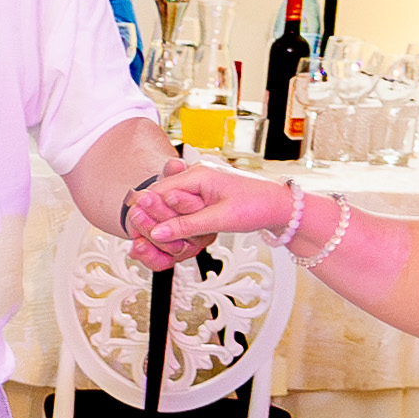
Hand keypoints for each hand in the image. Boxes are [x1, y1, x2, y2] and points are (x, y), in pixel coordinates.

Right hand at [121, 165, 297, 268]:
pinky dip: (179, 223)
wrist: (282, 206)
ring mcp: (201, 185)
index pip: (158, 192)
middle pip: (161, 198)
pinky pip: (183, 209)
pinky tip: (178, 236)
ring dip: (168, 224)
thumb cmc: (258, 205)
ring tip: (166, 242)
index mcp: (198, 174)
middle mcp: (196, 176)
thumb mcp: (220, 219)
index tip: (137, 233)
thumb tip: (159, 233)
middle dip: (155, 220)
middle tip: (147, 242)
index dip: (145, 213)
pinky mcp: (206, 196)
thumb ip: (186, 226)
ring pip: (171, 205)